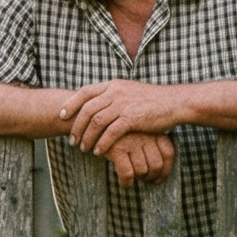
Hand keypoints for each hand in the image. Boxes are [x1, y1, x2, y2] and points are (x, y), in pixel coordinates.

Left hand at [58, 78, 183, 157]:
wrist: (175, 103)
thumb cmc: (152, 101)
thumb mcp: (129, 92)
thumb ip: (113, 96)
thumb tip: (98, 105)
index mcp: (113, 85)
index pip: (85, 92)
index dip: (71, 104)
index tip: (62, 116)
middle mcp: (116, 92)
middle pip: (87, 109)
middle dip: (76, 126)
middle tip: (72, 140)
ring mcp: (123, 104)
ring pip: (95, 122)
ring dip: (87, 137)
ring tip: (83, 148)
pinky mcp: (132, 118)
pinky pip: (110, 133)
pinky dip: (102, 143)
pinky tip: (99, 152)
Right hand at [105, 130, 176, 186]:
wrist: (94, 123)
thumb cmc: (118, 133)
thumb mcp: (137, 134)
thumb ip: (150, 146)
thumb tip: (159, 172)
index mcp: (153, 130)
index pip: (168, 153)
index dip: (165, 170)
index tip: (157, 180)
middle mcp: (145, 135)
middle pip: (157, 165)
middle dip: (150, 177)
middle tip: (143, 180)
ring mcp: (132, 142)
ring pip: (142, 171)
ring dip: (137, 179)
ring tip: (131, 179)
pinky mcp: (117, 149)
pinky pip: (128, 174)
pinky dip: (126, 182)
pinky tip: (123, 182)